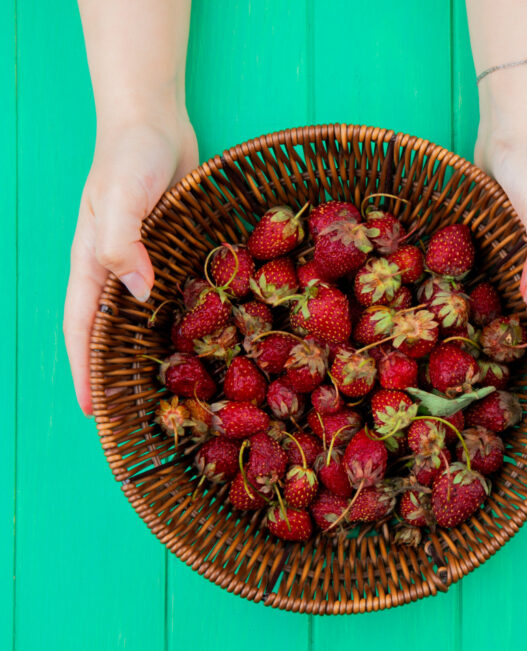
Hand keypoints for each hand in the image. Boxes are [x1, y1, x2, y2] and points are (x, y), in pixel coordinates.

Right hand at [64, 112, 197, 414]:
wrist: (153, 120)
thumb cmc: (129, 154)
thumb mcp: (120, 196)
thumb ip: (122, 242)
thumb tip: (136, 294)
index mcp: (91, 263)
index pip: (80, 328)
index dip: (84, 370)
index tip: (91, 412)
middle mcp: (115, 269)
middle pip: (112, 332)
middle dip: (119, 372)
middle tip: (139, 417)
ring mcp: (146, 260)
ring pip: (146, 318)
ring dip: (155, 351)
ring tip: (177, 391)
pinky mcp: (173, 250)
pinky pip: (177, 293)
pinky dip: (186, 318)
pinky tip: (209, 340)